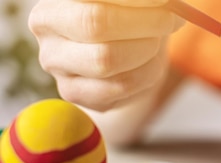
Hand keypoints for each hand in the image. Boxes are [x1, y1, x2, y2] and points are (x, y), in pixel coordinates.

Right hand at [28, 0, 183, 110]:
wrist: (126, 51)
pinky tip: (150, 62)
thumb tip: (166, 4)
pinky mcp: (75, 92)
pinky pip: (121, 86)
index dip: (136, 1)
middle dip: (145, 22)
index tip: (166, 1)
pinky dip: (148, 73)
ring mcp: (56, 64)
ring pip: (108, 60)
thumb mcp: (136, 3)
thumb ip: (146, 2)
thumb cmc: (130, 15)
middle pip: (97, 24)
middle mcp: (47, 28)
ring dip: (148, 50)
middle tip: (170, 20)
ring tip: (157, 42)